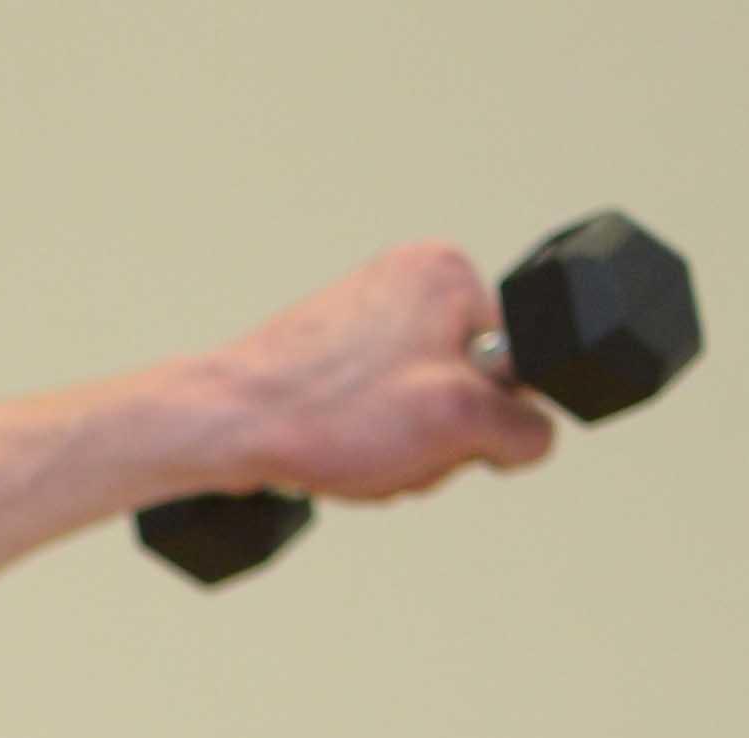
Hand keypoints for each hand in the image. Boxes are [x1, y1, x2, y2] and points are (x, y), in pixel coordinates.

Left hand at [209, 242, 561, 506]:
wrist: (218, 428)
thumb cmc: (325, 414)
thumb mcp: (457, 419)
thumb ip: (521, 425)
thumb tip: (531, 433)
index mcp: (449, 273)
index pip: (518, 362)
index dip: (488, 416)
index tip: (446, 434)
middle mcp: (406, 284)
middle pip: (467, 389)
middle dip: (437, 439)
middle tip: (392, 450)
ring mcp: (363, 321)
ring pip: (420, 410)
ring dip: (399, 451)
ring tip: (355, 452)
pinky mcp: (327, 359)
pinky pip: (376, 415)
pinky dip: (363, 446)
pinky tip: (333, 454)